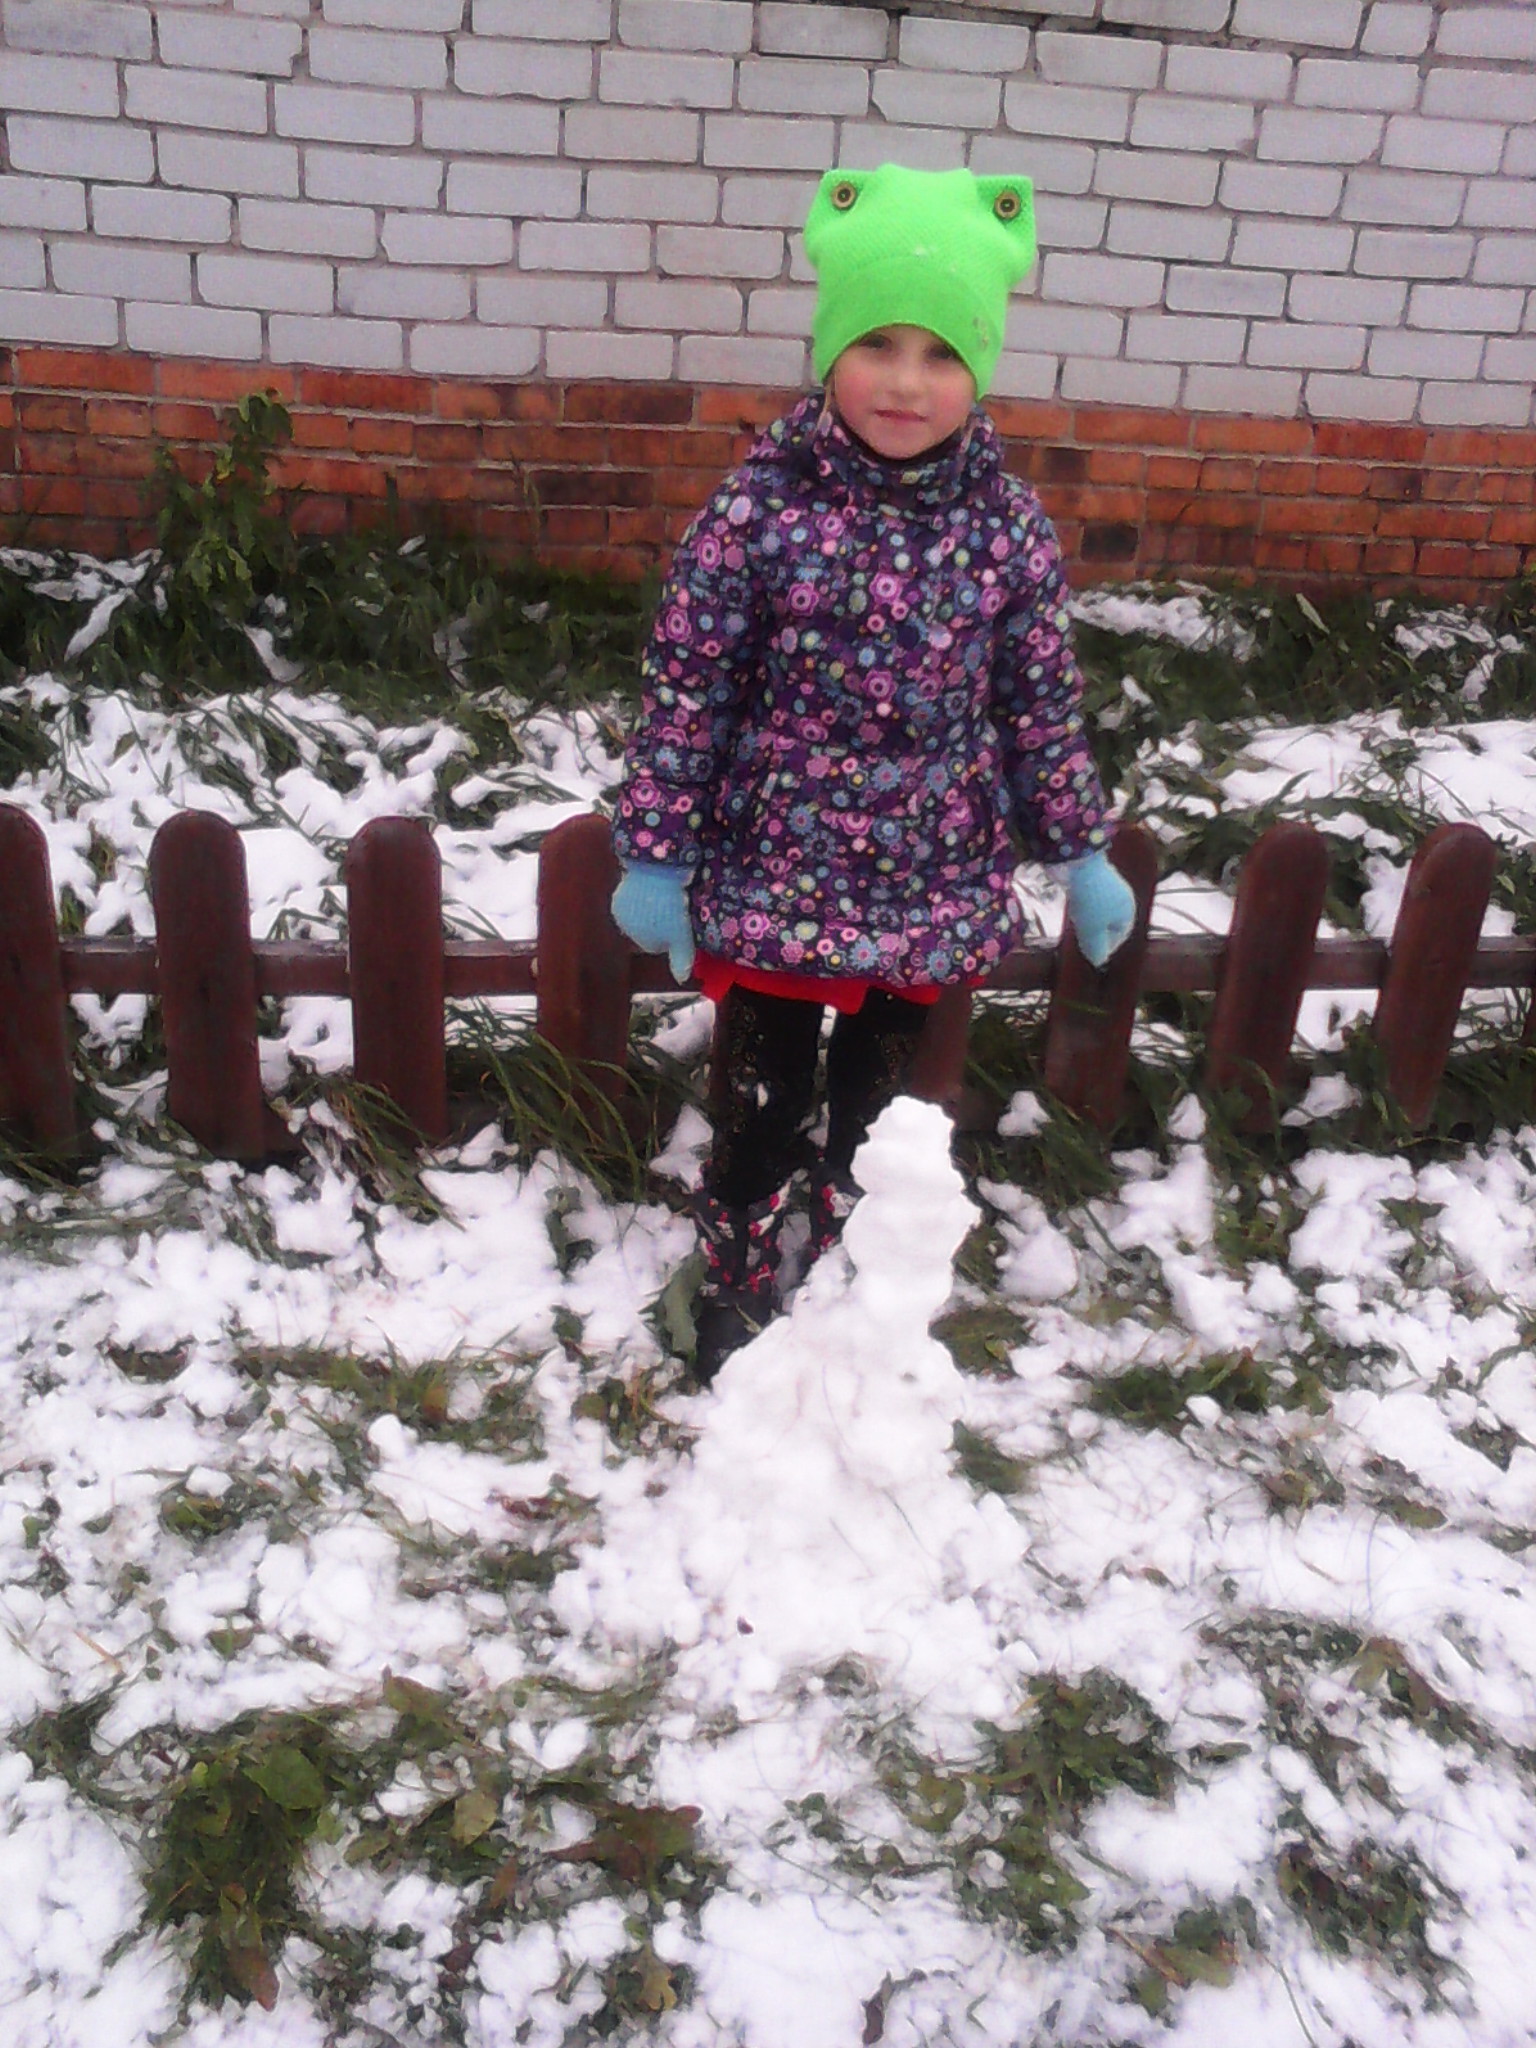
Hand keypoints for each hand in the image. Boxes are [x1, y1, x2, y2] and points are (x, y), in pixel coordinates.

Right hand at [610, 862, 695, 980]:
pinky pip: (634, 894)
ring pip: (639, 911)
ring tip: (667, 893)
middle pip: (646, 928)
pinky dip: (643, 891)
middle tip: (676, 906)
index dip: (671, 934)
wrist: (656, 872)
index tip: (681, 923)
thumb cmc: (671, 907)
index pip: (658, 945)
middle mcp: (626, 928)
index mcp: (643, 942)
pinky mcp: (619, 887)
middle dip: (658, 921)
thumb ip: (681, 959)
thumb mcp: (682, 936)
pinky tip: (654, 884)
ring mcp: (620, 908)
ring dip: (650, 905)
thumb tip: (681, 979)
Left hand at [1063, 850, 1135, 968]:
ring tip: (1079, 924)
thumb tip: (1098, 962)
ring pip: (1100, 909)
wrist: (1079, 863)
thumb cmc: (1089, 900)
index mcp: (1128, 913)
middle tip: (1084, 941)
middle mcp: (1122, 899)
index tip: (1092, 954)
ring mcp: (1109, 886)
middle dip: (1098, 933)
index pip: (1119, 937)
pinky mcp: (1095, 877)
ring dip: (1090, 919)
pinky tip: (1075, 906)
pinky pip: (1092, 897)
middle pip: (1111, 922)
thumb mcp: (1091, 931)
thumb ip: (1096, 949)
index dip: (1106, 947)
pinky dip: (1084, 905)